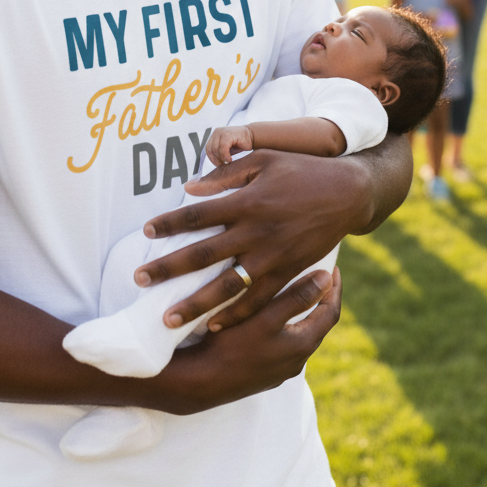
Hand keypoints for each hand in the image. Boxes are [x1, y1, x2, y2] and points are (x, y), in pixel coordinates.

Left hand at [139, 149, 368, 331]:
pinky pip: (257, 300)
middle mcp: (257, 231)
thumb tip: (188, 189)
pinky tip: (214, 326)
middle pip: (204, 255)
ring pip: (227, 287)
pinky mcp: (288, 273)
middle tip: (139, 280)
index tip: (147, 231)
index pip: (198, 214)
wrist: (346, 194)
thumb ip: (226, 174)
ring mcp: (273, 256)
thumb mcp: (264, 159)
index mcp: (248, 200)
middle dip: (168, 269)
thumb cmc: (301, 170)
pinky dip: (235, 316)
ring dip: (196, 304)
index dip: (170, 223)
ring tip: (168, 319)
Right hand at [155, 268, 341, 414]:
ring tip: (291, 289)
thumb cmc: (231, 347)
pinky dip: (281, 326)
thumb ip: (297, 298)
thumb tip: (327, 279)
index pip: (330, 312)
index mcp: (302, 346)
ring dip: (297, 313)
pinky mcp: (261, 374)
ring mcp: (278, 370)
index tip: (333, 267)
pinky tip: (267, 316)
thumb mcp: (266, 318)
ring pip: (296, 335)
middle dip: (316, 299)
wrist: (198, 383)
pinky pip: (279, 345)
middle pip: (315, 324)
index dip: (334, 288)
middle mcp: (295, 362)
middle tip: (314, 274)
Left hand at [206, 125, 252, 166]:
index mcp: (215, 135)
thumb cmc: (240, 143)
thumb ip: (218, 152)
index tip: (219, 165)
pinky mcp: (228, 134)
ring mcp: (222, 132)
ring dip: (221, 158)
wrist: (253, 136)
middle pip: (210, 149)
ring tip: (228, 162)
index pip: (208, 149)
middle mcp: (217, 132)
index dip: (212, 159)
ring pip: (216, 149)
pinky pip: (222, 148)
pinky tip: (230, 160)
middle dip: (216, 159)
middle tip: (224, 165)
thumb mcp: (227, 148)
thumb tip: (213, 163)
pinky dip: (225, 156)